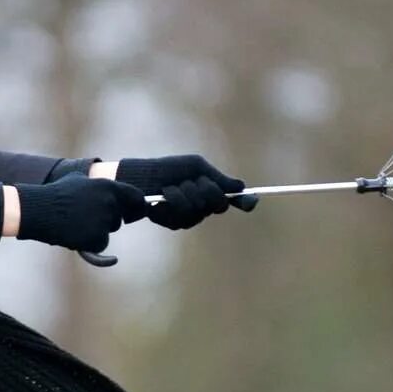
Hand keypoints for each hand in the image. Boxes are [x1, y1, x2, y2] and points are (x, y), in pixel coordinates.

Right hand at [13, 174, 148, 252]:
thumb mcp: (77, 178)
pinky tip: (75, 235)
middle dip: (106, 220)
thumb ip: (97, 183)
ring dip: (96, 231)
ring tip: (75, 224)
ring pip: (108, 231)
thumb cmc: (56, 193)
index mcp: (109, 186)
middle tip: (85, 218)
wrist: (39, 209)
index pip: (136, 197)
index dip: (136, 206)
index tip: (134, 213)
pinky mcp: (97, 237)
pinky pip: (100, 245)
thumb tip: (106, 179)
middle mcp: (110, 202)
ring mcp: (104, 220)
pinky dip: (90, 244)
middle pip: (118, 218)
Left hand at [115, 154, 258, 228]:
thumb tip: (241, 186)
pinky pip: (179, 215)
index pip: (233, 200)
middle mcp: (204, 208)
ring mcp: (189, 218)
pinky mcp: (173, 224)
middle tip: (191, 180)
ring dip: (183, 193)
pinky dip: (170, 199)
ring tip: (170, 186)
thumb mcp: (195, 167)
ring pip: (197, 209)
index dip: (244, 201)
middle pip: (217, 204)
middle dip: (204, 188)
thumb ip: (217, 178)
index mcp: (212, 193)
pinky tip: (162, 196)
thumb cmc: (169, 168)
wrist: (141, 176)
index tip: (251, 201)